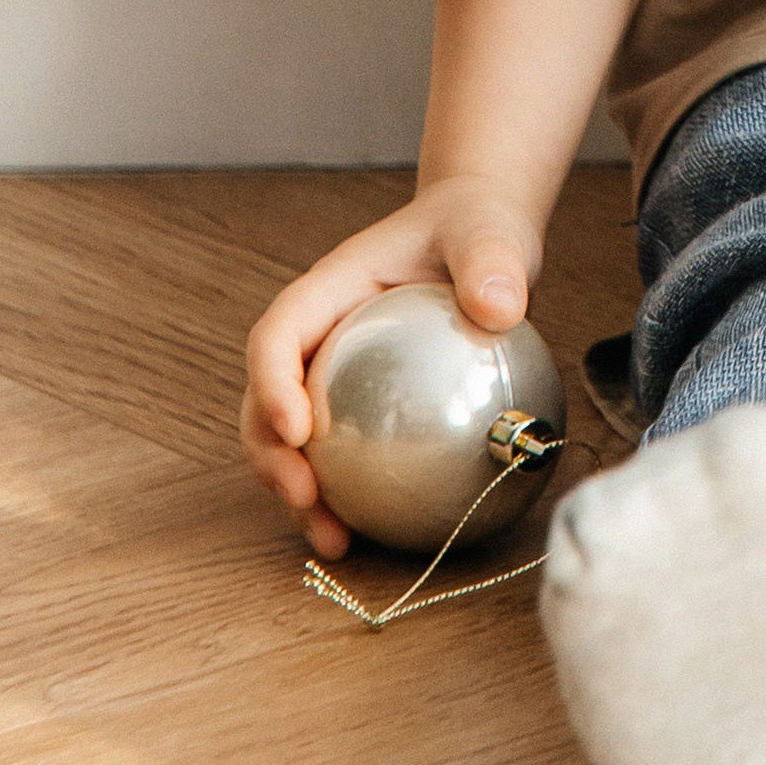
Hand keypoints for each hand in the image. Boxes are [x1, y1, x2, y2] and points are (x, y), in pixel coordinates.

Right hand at [239, 175, 543, 560]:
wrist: (482, 234)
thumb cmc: (477, 226)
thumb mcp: (490, 232)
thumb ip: (491, 261)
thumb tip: (499, 308)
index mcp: (329, 289)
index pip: (279, 334)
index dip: (271, 383)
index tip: (298, 429)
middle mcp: (318, 335)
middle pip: (266, 399)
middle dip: (270, 455)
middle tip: (305, 498)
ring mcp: (332, 373)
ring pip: (290, 441)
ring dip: (297, 492)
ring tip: (332, 538)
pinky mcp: (359, 405)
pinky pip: (341, 454)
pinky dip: (345, 497)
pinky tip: (373, 535)